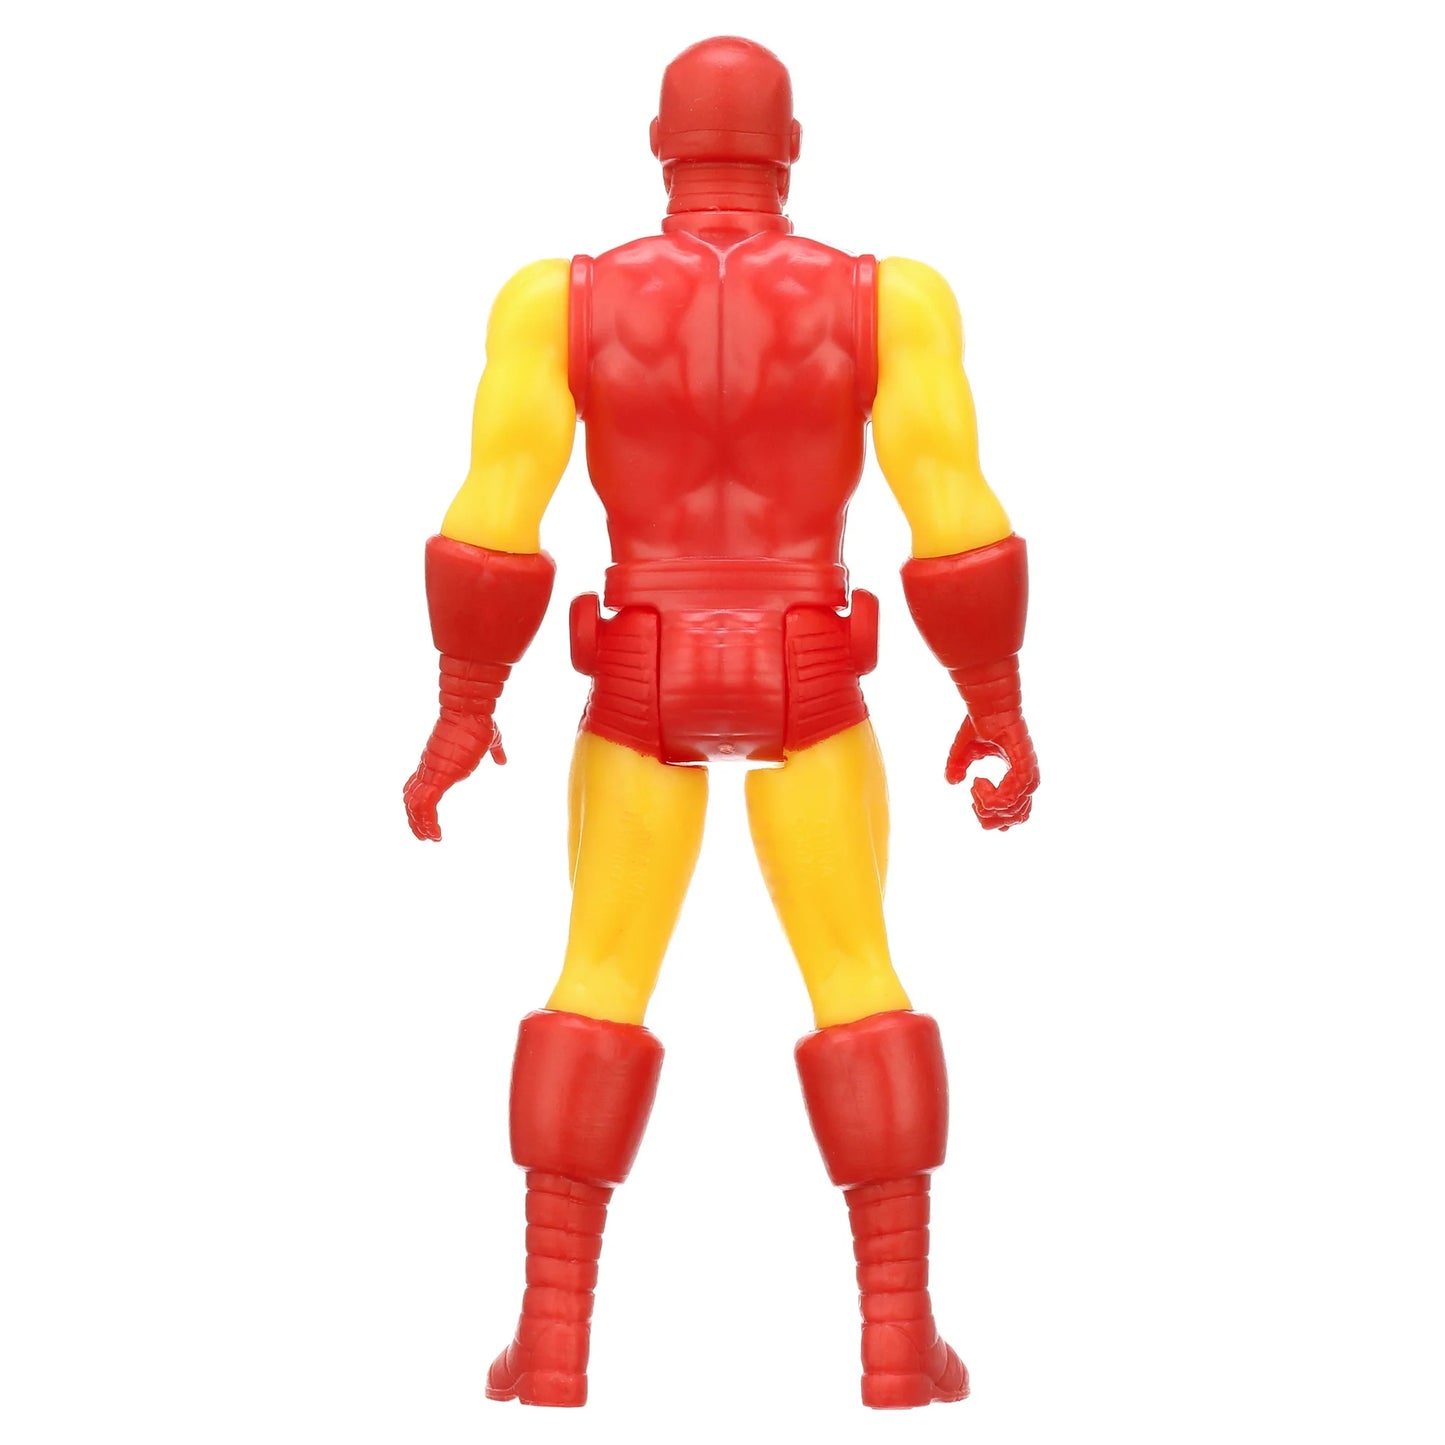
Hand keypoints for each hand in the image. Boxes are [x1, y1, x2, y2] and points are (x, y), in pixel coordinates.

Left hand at [403, 712, 504, 840]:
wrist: (471, 711)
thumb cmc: (479, 722)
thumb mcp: (490, 740)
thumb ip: (494, 751)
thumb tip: (502, 760)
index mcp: (437, 760)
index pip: (417, 784)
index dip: (417, 802)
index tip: (424, 817)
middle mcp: (429, 768)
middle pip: (410, 797)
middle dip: (414, 819)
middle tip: (423, 836)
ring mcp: (432, 773)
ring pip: (414, 805)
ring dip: (419, 825)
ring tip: (430, 838)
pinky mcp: (438, 778)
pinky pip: (424, 806)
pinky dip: (426, 823)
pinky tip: (435, 835)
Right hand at [945, 715, 1037, 830]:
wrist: (988, 703)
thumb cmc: (982, 721)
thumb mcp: (966, 750)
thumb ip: (958, 767)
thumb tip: (951, 782)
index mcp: (1017, 776)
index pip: (1017, 811)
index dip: (997, 818)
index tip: (975, 805)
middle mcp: (1025, 777)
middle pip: (1017, 817)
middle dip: (990, 818)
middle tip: (975, 802)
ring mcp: (1027, 772)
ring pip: (1013, 810)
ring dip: (988, 805)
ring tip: (976, 786)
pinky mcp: (1024, 765)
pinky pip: (1011, 796)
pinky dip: (992, 796)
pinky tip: (979, 782)